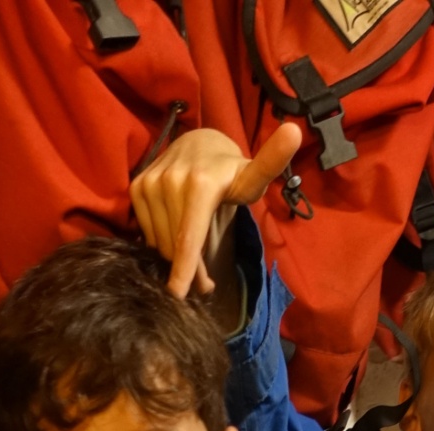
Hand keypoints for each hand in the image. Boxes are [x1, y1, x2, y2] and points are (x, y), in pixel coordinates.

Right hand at [131, 124, 301, 301]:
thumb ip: (271, 165)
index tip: (177, 295)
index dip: (183, 270)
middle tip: (206, 280)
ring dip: (176, 259)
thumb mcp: (253, 176)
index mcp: (200, 183)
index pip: (189, 237)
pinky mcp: (138, 185)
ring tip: (193, 257)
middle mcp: (171, 180)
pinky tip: (176, 234)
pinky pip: (147, 231)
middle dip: (190, 270)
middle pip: (176, 246)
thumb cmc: (231, 172)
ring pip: (160, 242)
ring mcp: (151, 182)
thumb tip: (295, 132)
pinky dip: (161, 243)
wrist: (200, 146)